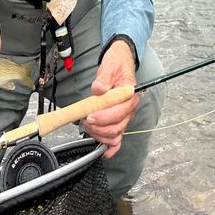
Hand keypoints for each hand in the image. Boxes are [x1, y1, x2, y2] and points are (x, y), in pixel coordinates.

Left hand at [83, 39, 138, 158]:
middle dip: (99, 127)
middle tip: (85, 120)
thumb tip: (99, 89)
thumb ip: (104, 78)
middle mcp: (129, 108)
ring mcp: (124, 116)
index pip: (119, 112)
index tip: (90, 116)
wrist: (120, 62)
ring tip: (88, 126)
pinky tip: (104, 151)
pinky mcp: (119, 120)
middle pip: (117, 127)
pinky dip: (111, 147)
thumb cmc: (117, 64)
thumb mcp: (110, 66)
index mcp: (129, 95)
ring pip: (116, 134)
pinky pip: (118, 138)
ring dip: (100, 135)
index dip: (104, 117)